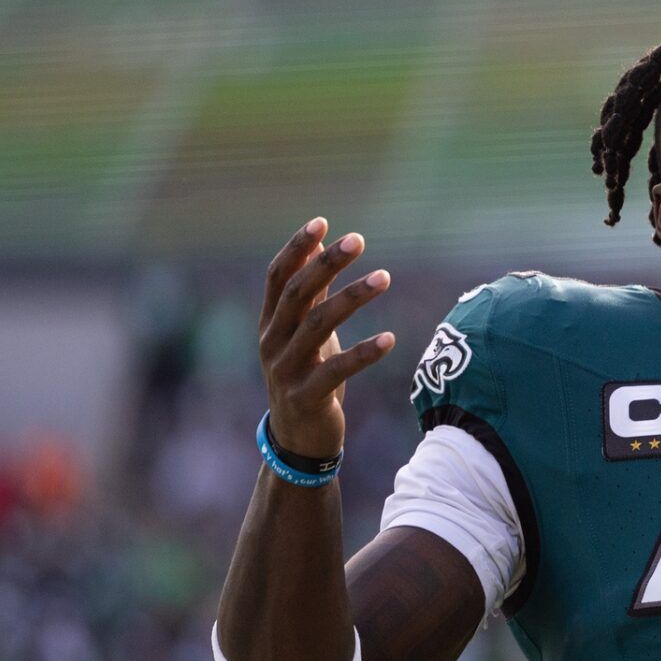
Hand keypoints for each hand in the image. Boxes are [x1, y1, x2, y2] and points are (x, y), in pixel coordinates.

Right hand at [259, 217, 394, 460]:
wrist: (298, 438)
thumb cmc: (306, 375)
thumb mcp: (304, 333)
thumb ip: (310, 294)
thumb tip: (320, 242)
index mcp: (270, 323)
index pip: (278, 276)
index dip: (297, 248)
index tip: (323, 222)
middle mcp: (272, 342)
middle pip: (298, 294)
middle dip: (326, 264)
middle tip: (358, 240)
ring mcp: (286, 370)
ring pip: (318, 325)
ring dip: (352, 297)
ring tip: (385, 276)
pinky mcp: (307, 396)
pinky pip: (337, 370)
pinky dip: (365, 353)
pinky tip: (390, 339)